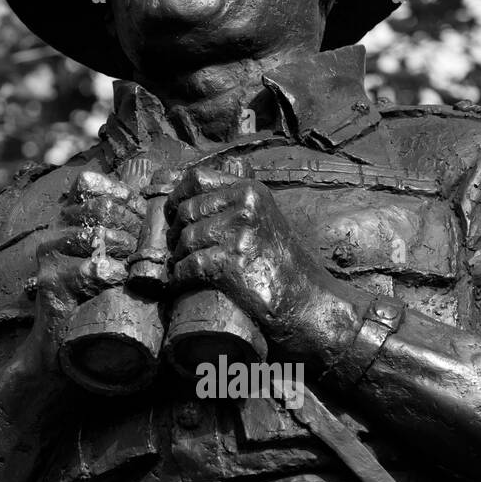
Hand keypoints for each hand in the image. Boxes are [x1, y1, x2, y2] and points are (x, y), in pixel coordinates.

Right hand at [20, 168, 143, 380]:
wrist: (56, 353)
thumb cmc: (91, 308)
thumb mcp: (110, 268)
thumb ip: (124, 240)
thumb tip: (161, 217)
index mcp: (67, 223)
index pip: (95, 188)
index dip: (128, 199)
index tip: (146, 219)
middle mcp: (54, 234)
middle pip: (101, 208)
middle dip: (134, 227)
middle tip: (146, 251)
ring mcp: (49, 258)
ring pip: (96, 236)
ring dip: (125, 251)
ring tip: (134, 270)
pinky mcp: (50, 283)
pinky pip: (90, 269)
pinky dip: (113, 275)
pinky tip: (121, 283)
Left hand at [169, 167, 332, 341]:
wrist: (309, 301)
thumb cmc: (284, 265)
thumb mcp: (266, 219)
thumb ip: (237, 205)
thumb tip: (188, 200)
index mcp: (251, 191)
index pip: (196, 179)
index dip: (176, 196)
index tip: (171, 214)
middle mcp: (246, 207)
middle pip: (186, 212)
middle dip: (175, 234)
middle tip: (178, 251)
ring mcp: (239, 235)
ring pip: (184, 240)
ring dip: (178, 258)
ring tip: (183, 269)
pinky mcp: (231, 264)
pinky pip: (188, 267)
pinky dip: (180, 278)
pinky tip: (183, 283)